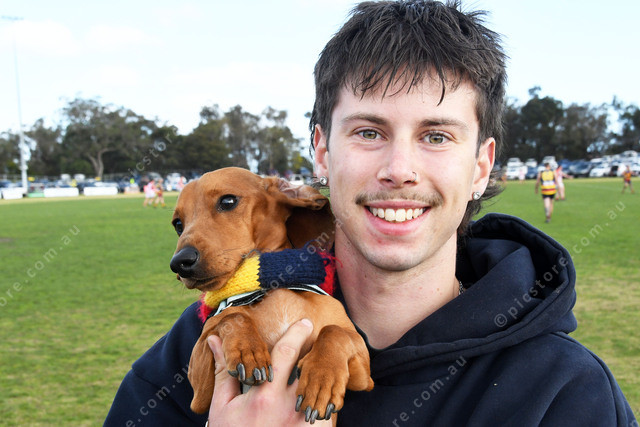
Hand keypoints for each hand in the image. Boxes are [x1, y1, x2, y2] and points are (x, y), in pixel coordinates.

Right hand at [207, 319, 332, 425]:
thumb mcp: (223, 407)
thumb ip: (224, 372)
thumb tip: (215, 340)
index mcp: (264, 395)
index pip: (286, 353)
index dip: (296, 333)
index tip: (304, 322)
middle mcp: (288, 407)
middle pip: (309, 367)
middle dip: (315, 350)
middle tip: (319, 338)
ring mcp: (304, 422)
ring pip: (321, 387)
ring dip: (321, 375)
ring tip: (320, 367)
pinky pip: (328, 410)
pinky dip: (325, 399)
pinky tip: (320, 395)